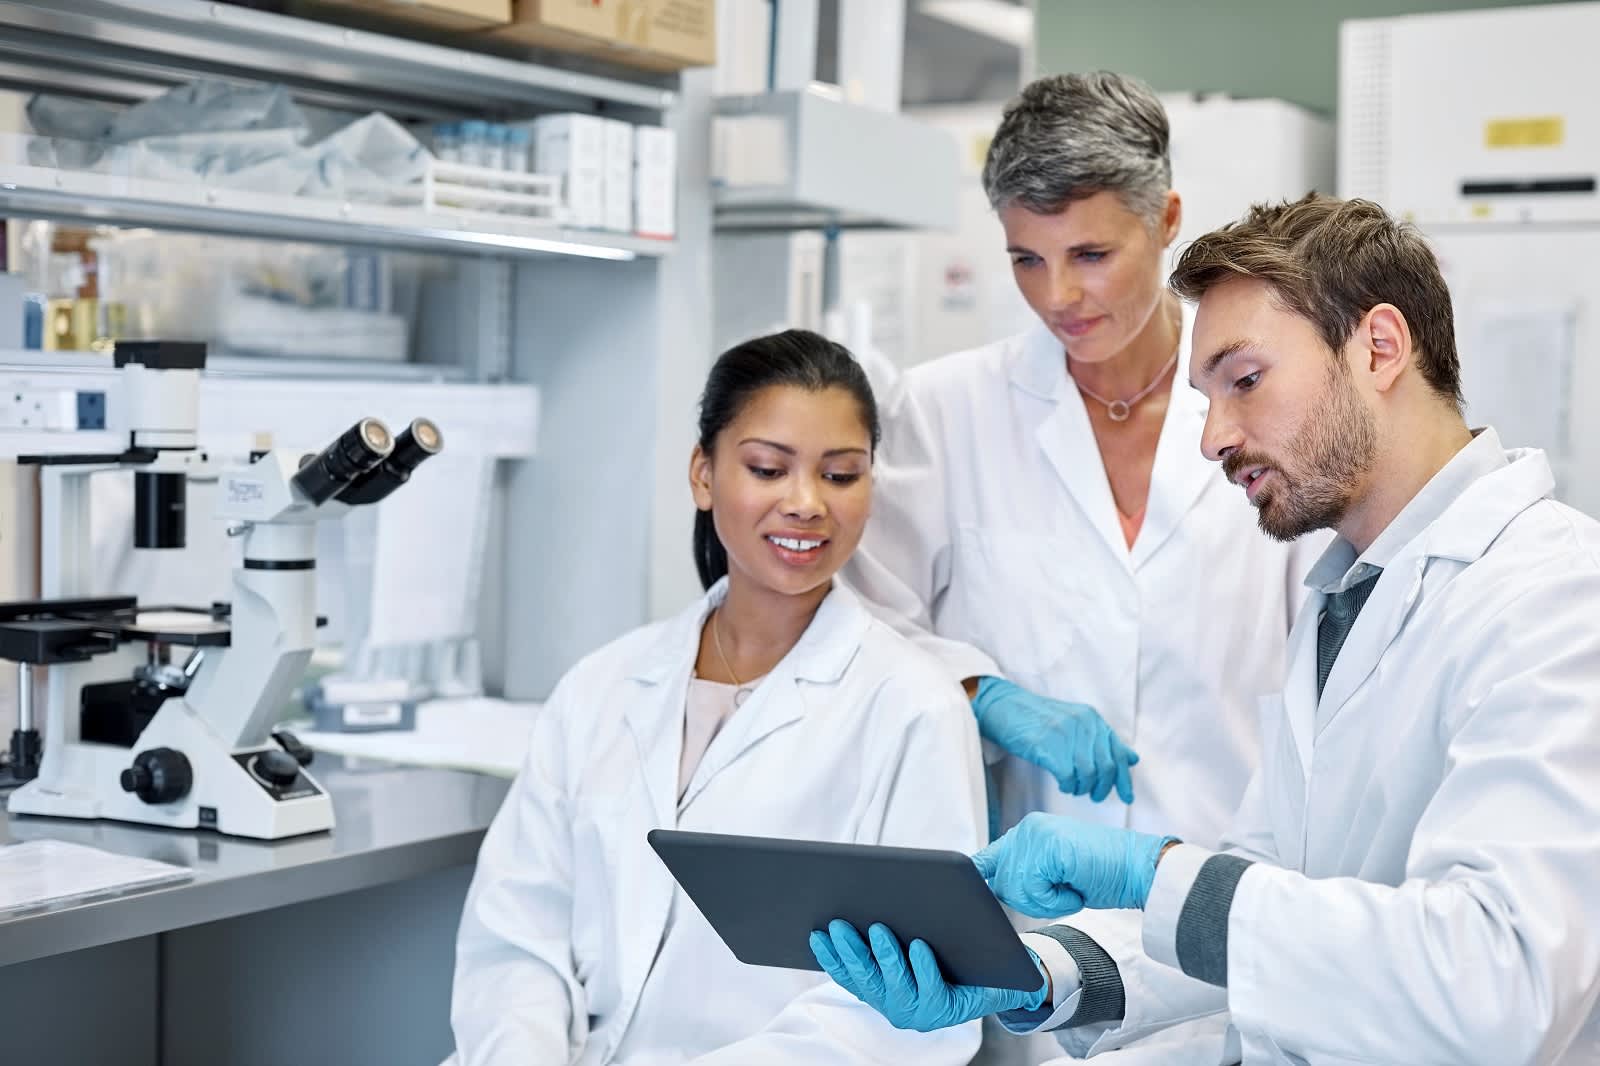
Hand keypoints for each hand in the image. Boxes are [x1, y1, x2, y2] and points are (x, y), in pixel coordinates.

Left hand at [809, 920, 1046, 1030]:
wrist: (963, 991)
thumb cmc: (983, 978)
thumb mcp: (1002, 983)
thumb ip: (1012, 983)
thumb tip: (1030, 979)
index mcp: (943, 1008)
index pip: (933, 991)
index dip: (924, 970)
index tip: (919, 945)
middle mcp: (912, 1012)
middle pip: (892, 985)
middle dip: (881, 956)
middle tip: (875, 927)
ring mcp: (886, 1002)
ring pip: (864, 981)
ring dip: (848, 955)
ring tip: (837, 927)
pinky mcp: (868, 991)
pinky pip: (846, 977)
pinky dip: (832, 958)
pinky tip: (820, 937)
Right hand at [971, 677, 1138, 802]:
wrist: (1004, 707)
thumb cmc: (1038, 718)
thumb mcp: (1074, 723)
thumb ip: (1103, 740)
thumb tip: (1132, 758)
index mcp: (1092, 718)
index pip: (1118, 753)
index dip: (1123, 778)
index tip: (1126, 796)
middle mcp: (1082, 724)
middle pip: (1106, 767)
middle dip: (1102, 787)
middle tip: (1094, 795)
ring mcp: (1064, 734)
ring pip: (1089, 774)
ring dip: (1083, 787)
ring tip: (1074, 787)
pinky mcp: (1046, 746)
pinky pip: (1068, 776)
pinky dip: (1068, 786)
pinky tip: (1062, 783)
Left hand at [973, 812, 1176, 916]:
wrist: (1141, 869)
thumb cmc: (1104, 874)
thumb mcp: (1056, 873)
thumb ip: (1025, 874)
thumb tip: (993, 887)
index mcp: (1028, 831)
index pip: (987, 858)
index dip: (980, 878)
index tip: (973, 889)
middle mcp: (1027, 827)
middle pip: (1000, 882)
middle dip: (1029, 900)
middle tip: (1062, 891)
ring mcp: (1036, 834)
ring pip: (1015, 889)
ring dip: (1045, 902)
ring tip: (1071, 887)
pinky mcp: (1048, 847)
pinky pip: (1033, 890)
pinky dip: (1055, 901)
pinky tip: (1075, 888)